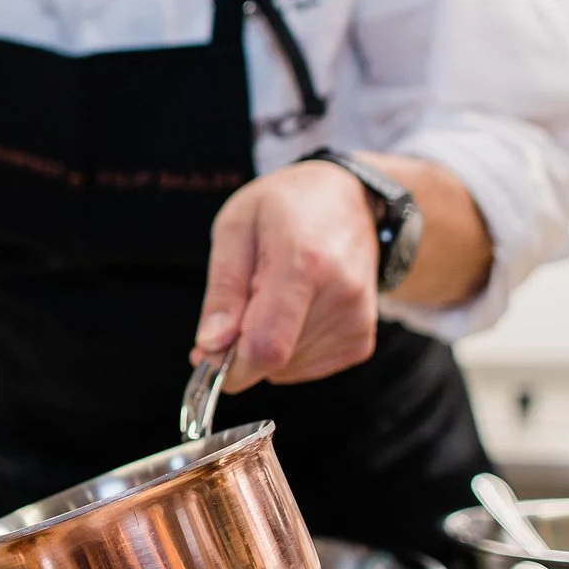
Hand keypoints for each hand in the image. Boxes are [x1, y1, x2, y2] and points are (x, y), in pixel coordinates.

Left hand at [194, 161, 379, 390]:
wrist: (349, 199)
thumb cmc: (285, 207)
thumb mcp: (235, 228)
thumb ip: (223, 290)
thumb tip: (210, 346)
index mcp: (304, 262)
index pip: (265, 346)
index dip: (229, 365)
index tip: (207, 354)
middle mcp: (341, 295)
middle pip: (274, 361)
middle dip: (243, 347)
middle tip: (241, 304)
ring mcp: (357, 320)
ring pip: (288, 369)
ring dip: (267, 345)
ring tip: (275, 294)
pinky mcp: (361, 339)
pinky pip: (307, 367)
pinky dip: (290, 350)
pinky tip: (295, 309)